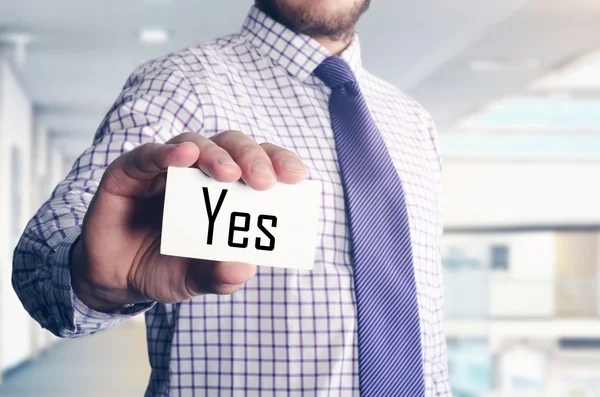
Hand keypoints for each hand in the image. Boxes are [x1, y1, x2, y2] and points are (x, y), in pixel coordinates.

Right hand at [71, 131, 306, 311]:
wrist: (116, 279)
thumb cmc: (165, 268)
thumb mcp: (197, 278)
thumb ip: (220, 274)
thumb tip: (245, 267)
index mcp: (224, 190)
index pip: (258, 165)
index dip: (278, 163)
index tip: (297, 177)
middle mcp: (198, 172)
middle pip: (232, 147)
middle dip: (252, 158)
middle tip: (263, 181)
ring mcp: (164, 168)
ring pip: (196, 143)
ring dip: (215, 155)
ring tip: (228, 174)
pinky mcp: (130, 171)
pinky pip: (149, 154)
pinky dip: (167, 152)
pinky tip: (184, 156)